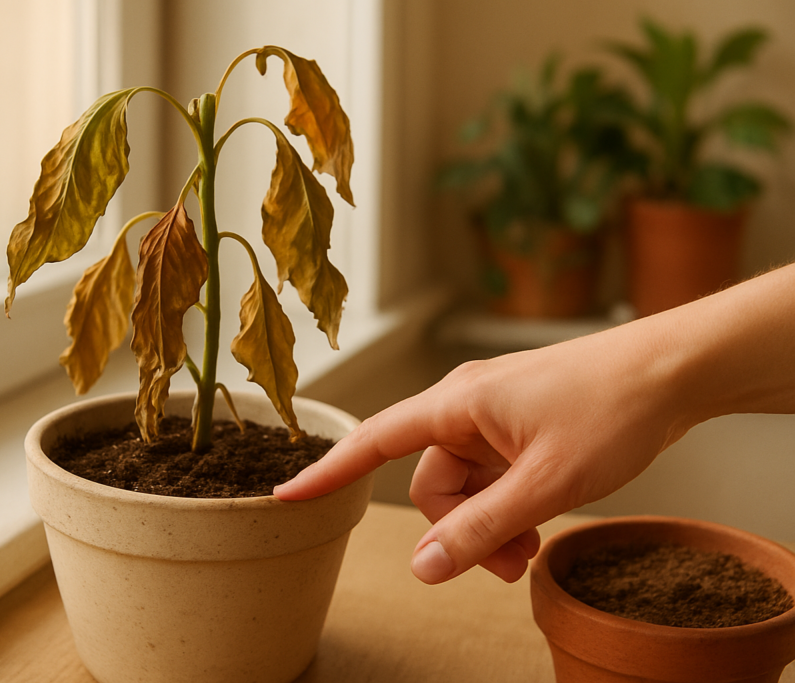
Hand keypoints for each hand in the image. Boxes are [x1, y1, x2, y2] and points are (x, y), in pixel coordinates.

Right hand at [275, 323, 687, 583]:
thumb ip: (481, 528)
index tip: (285, 496)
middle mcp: (464, 406)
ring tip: (529, 550)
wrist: (672, 371)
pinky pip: (490, 477)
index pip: (373, 440)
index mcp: (456, 403)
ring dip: (487, 525)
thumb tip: (421, 566)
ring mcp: (491, 417)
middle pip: (431, 485)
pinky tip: (536, 524)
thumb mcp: (545, 482)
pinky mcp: (516, 427)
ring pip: (463, 487)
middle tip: (508, 565)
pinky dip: (505, 507)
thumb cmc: (611, 408)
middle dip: (459, 531)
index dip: (328, 471)